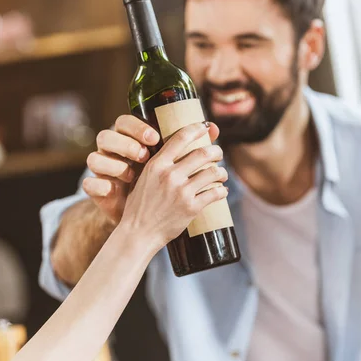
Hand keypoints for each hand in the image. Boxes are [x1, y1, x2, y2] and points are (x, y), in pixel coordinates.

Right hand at [83, 115, 219, 223]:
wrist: (138, 233)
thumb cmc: (139, 206)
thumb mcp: (142, 178)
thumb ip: (157, 165)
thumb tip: (175, 151)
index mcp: (156, 165)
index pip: (180, 138)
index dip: (196, 129)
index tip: (205, 127)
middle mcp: (170, 175)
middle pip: (202, 153)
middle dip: (216, 151)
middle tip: (218, 153)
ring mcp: (182, 192)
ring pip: (213, 173)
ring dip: (222, 172)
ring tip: (222, 174)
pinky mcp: (191, 208)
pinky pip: (215, 194)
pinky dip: (222, 191)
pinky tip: (222, 191)